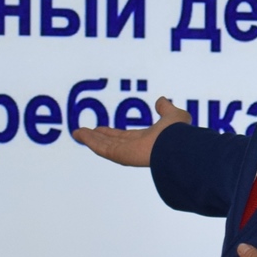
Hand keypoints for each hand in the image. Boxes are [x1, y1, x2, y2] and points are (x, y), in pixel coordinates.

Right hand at [72, 96, 189, 167]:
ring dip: (89, 138)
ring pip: (103, 145)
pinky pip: (101, 148)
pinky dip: (90, 141)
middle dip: (97, 137)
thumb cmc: (179, 134)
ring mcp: (126, 153)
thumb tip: (161, 100)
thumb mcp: (173, 116)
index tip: (100, 129)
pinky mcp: (121, 155)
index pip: (124, 137)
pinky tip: (80, 134)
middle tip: (83, 132)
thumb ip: (166, 108)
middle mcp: (134, 149)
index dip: (111, 133)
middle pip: (110, 143)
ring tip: (76, 132)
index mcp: (146, 141)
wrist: (179, 146)